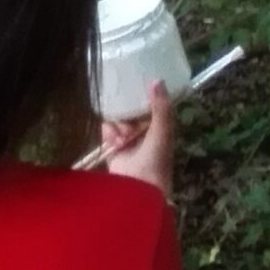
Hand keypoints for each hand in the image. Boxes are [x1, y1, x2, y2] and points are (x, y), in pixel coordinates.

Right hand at [103, 82, 175, 198]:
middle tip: (129, 114)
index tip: (140, 82)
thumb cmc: (155, 160)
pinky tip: (113, 138)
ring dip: (119, 123)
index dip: (147, 96)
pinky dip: (109, 132)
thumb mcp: (162, 132)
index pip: (154, 107)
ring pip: (119, 121)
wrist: (138, 190)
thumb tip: (157, 80)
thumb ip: (161, 108)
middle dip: (130, 111)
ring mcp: (128, 143)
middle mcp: (145, 135)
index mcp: (161, 129)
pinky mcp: (113, 151)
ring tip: (124, 134)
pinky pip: (107, 133)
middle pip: (134, 112)